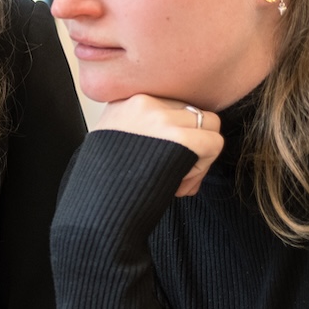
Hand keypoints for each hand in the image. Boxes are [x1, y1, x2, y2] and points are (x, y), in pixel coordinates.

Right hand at [96, 94, 223, 196]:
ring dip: (200, 155)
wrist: (95, 208)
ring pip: (209, 125)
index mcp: (125, 100)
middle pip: (192, 112)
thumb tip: (183, 135)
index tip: (164, 159)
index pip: (172, 104)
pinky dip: (203, 168)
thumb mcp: (113, 143)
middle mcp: (143, 101)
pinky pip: (214, 144)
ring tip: (177, 178)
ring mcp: (161, 117)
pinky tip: (179, 183)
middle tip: (175, 172)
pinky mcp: (179, 137)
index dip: (175, 134)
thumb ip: (143, 130)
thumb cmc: (102, 184)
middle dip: (191, 143)